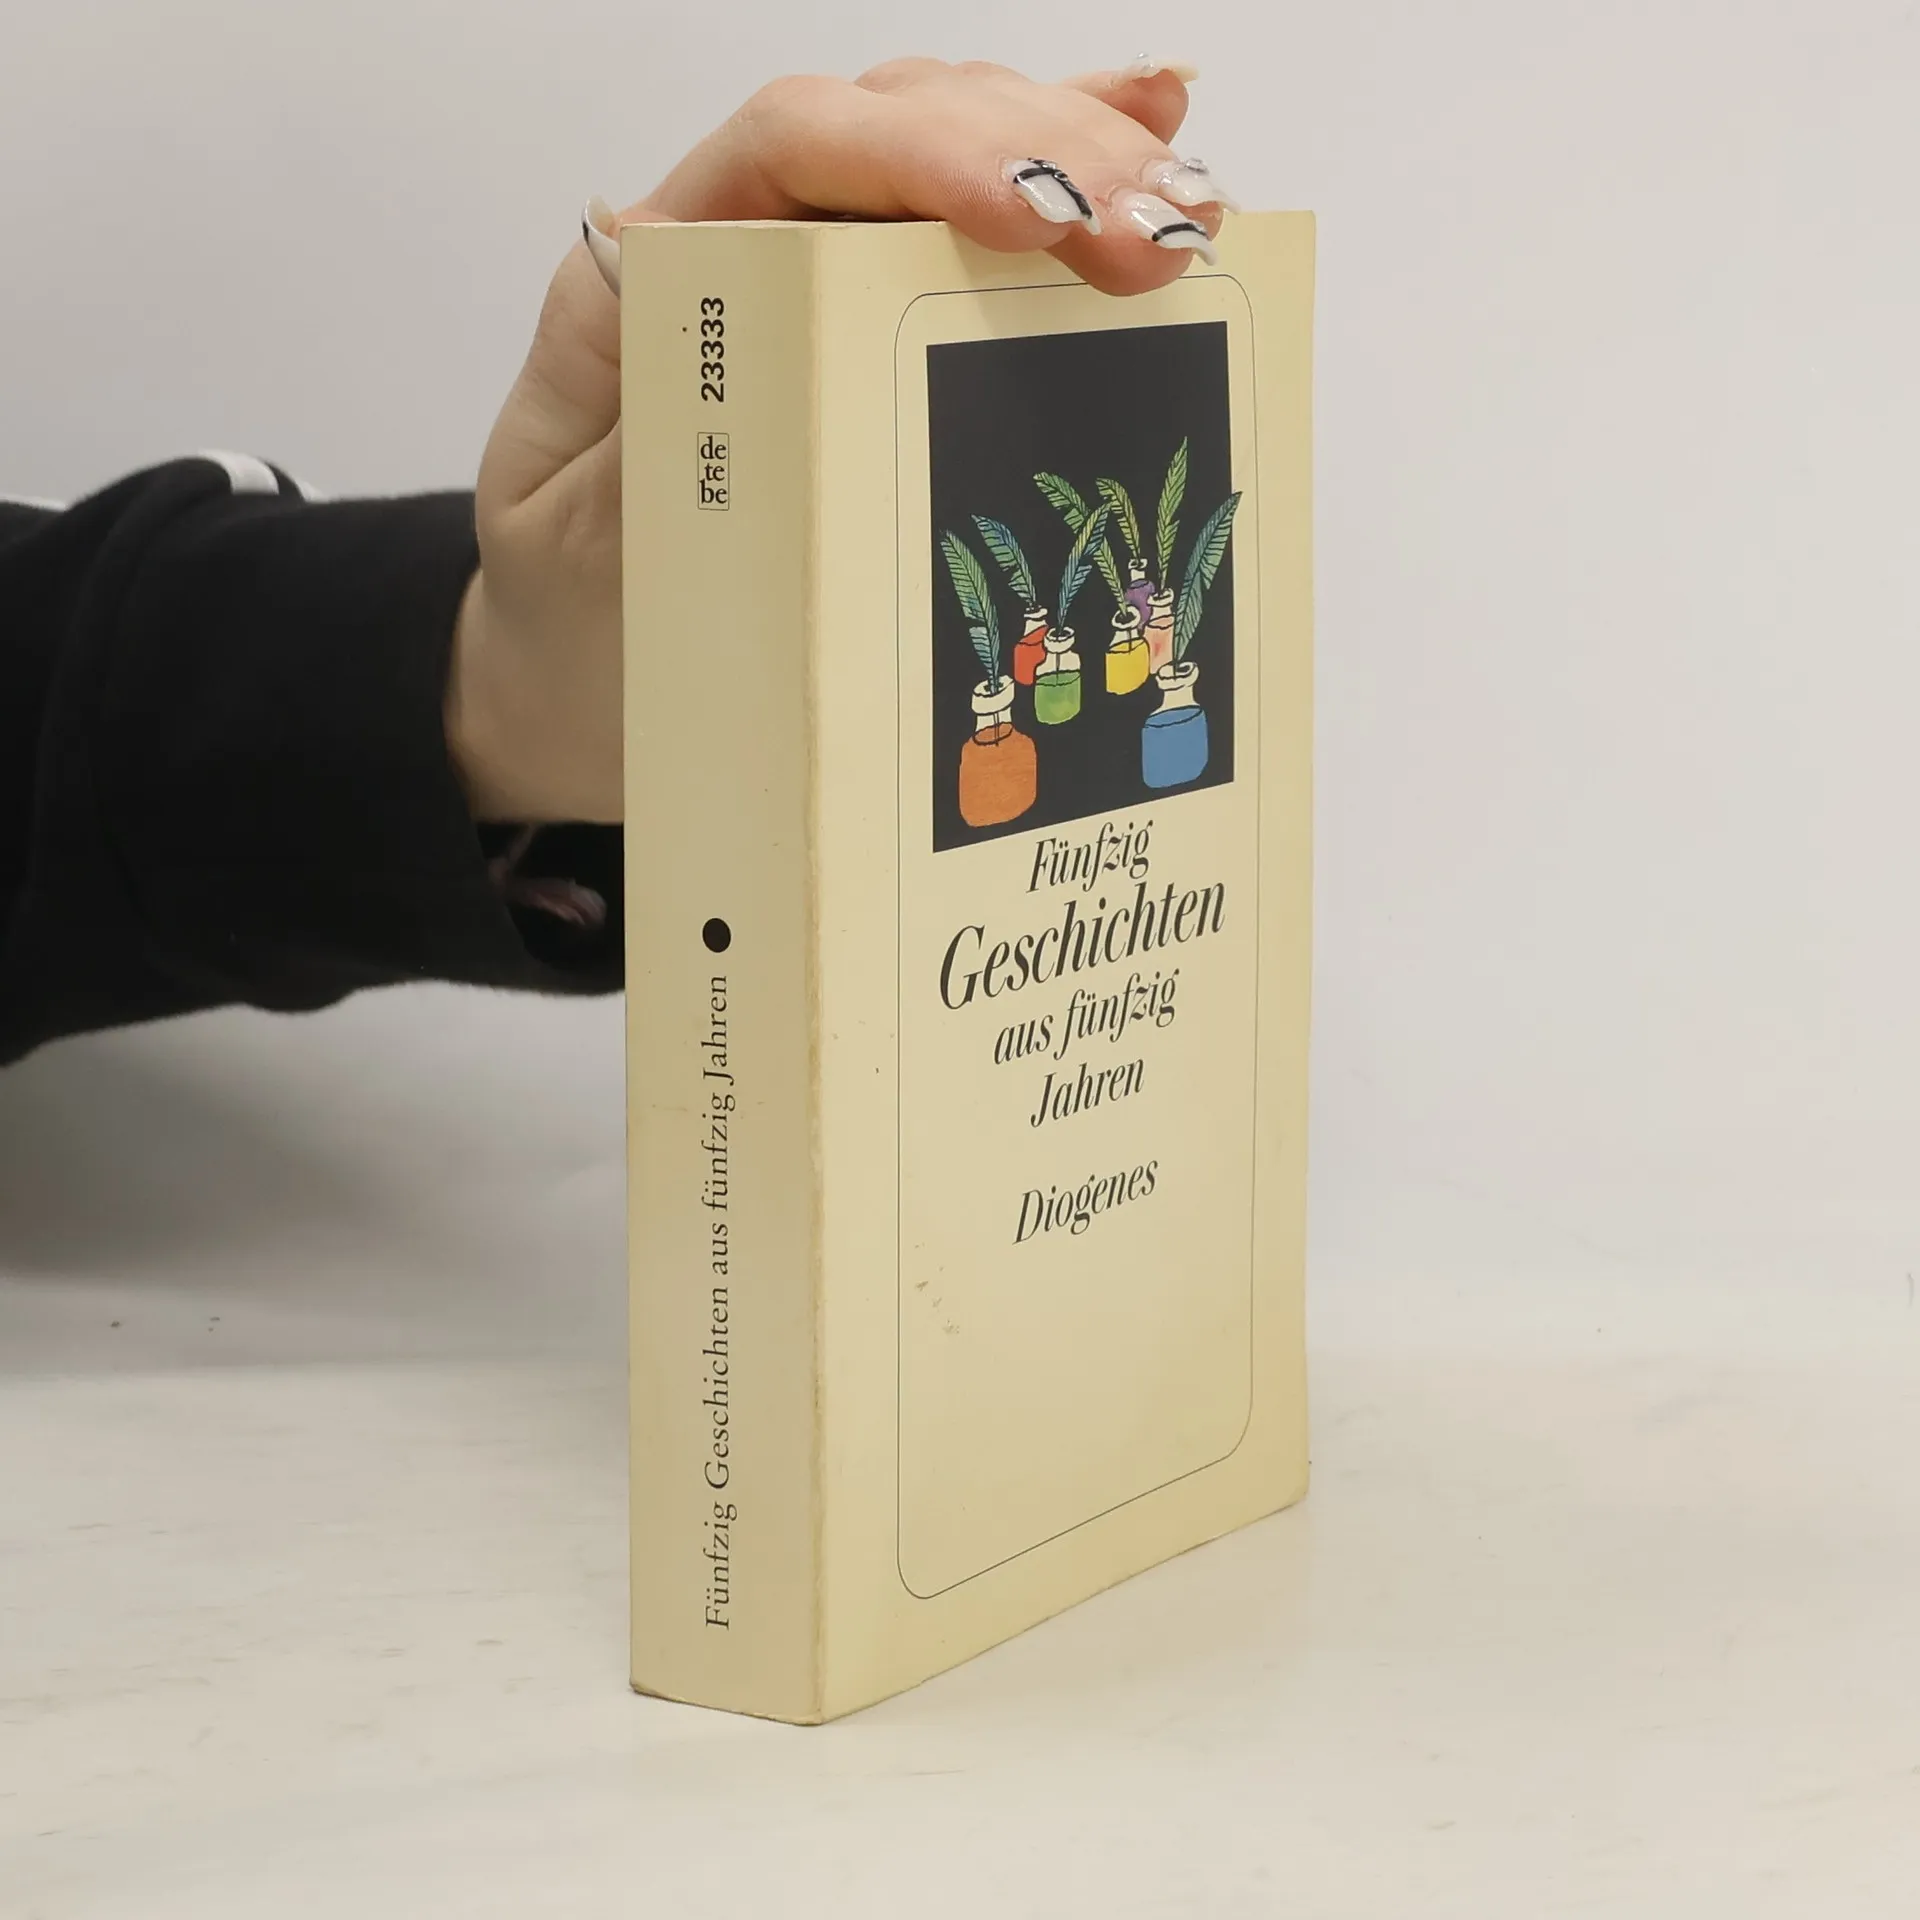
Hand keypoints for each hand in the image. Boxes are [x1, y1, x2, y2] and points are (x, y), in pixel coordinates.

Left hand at [446, 57, 1230, 823]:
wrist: (590, 693)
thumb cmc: (582, 626)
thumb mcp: (585, 542)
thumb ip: (630, 417)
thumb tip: (673, 266)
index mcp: (653, 284)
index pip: (794, 149)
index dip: (920, 153)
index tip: (1028, 216)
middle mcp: (741, 253)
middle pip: (902, 124)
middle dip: (1041, 154)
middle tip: (1153, 237)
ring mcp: (818, 285)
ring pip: (959, 155)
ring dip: (1083, 162)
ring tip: (1187, 212)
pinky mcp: (876, 337)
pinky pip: (978, 234)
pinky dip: (1071, 180)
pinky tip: (1155, 135)